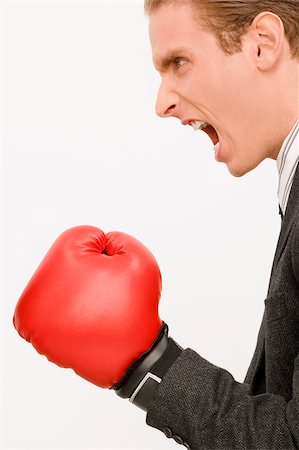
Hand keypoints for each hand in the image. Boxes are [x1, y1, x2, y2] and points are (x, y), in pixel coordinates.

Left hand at [13, 226, 181, 410]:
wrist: (135, 358)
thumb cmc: (135, 309)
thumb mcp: (138, 257)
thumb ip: (116, 239)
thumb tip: (98, 246)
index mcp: (58, 265)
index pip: (82, 239)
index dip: (107, 253)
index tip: (113, 275)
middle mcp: (37, 292)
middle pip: (68, 263)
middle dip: (90, 272)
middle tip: (107, 293)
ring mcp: (36, 319)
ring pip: (65, 287)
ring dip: (81, 293)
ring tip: (100, 310)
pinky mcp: (41, 337)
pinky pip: (62, 312)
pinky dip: (77, 314)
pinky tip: (92, 323)